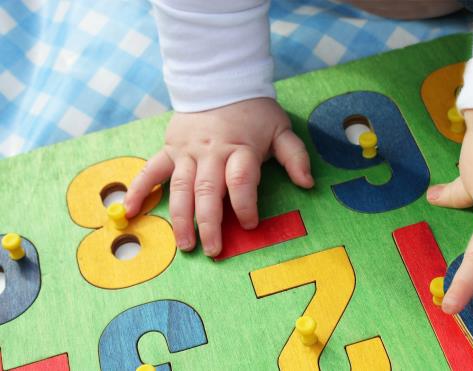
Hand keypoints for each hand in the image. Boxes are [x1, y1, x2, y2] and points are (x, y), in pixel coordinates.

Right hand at [124, 98, 313, 256]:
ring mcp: (187, 152)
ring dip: (180, 218)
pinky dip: (139, 190)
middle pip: (208, 191)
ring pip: (181, 188)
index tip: (249, 225)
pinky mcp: (170, 149)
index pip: (241, 181)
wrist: (221, 82)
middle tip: (213, 250)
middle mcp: (212, 153)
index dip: (245, 205)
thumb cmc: (254, 112)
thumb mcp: (281, 129)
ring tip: (185, 245)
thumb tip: (307, 184)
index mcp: (240, 148)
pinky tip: (130, 211)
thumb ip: (294, 156)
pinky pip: (151, 170)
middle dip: (210, 223)